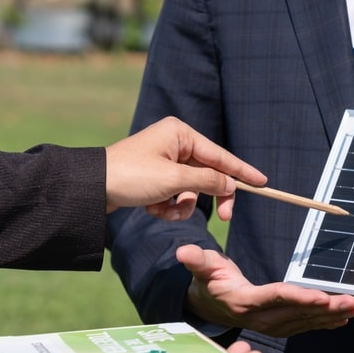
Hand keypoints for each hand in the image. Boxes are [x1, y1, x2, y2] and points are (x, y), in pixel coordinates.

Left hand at [104, 116, 266, 217]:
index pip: (220, 155)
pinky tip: (151, 209)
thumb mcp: (174, 180)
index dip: (242, 171)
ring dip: (181, 206)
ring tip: (163, 210)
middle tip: (225, 218)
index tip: (262, 183)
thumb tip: (231, 184)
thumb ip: (207, 181)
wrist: (91, 189)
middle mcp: (174, 143)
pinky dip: (167, 207)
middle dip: (209, 198)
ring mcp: (164, 161)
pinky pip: (175, 196)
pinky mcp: (155, 178)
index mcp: (180, 133)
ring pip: (191, 191)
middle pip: (208, 175)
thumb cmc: (131, 176)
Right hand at [177, 245, 353, 336]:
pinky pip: (305, 325)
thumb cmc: (209, 281)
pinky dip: (326, 321)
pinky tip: (345, 317)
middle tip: (350, 301)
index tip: (321, 297)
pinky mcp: (280, 326)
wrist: (211, 305)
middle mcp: (261, 318)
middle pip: (297, 311)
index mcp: (245, 302)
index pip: (276, 298)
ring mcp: (271, 325)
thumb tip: (184, 251)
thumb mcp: (202, 268)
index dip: (300, 298)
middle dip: (326, 308)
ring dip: (332, 315)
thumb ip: (197, 260)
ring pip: (306, 320)